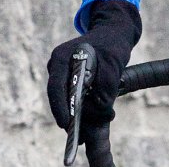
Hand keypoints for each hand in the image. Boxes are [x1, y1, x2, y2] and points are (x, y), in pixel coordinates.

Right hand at [47, 0, 141, 134]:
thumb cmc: (112, 44)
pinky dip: (82, 108)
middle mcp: (58, 65)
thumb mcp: (113, 64)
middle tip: (81, 136)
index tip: (67, 124)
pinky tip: (94, 117)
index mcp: (61, 57)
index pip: (55, 87)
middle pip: (59, 97)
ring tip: (92, 128)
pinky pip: (73, 97)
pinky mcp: (70, 79)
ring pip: (67, 99)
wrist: (113, 32)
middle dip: (70, 117)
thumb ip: (106, 87)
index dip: (59, 107)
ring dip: (78, 114)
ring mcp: (62, 72)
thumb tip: (101, 110)